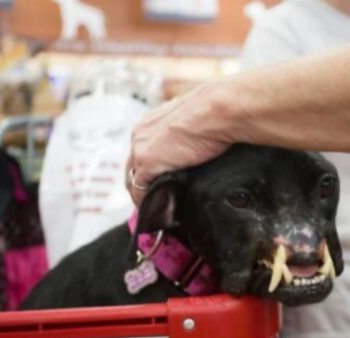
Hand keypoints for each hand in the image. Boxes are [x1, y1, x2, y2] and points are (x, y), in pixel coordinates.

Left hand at [126, 82, 235, 204]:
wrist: (216, 112)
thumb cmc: (215, 114)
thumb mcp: (197, 125)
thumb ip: (189, 138)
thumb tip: (200, 151)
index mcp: (151, 123)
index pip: (142, 153)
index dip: (151, 171)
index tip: (161, 184)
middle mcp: (140, 134)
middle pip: (133, 168)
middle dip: (144, 186)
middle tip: (159, 202)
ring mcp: (140, 149)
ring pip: (134, 182)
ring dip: (146, 197)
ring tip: (161, 211)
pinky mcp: (147, 163)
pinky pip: (141, 191)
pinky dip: (150, 204)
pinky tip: (163, 212)